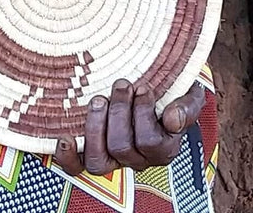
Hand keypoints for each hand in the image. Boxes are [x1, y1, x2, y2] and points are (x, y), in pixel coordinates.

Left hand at [52, 80, 205, 175]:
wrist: (156, 90)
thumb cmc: (170, 93)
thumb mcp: (187, 95)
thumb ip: (186, 107)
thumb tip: (171, 119)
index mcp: (162, 148)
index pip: (150, 142)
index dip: (143, 113)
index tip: (144, 87)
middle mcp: (137, 159)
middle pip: (122, 147)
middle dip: (119, 111)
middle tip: (122, 85)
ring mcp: (113, 158)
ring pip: (99, 160)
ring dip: (95, 126)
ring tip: (99, 99)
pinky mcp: (92, 153)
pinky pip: (77, 167)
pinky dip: (68, 156)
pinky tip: (65, 137)